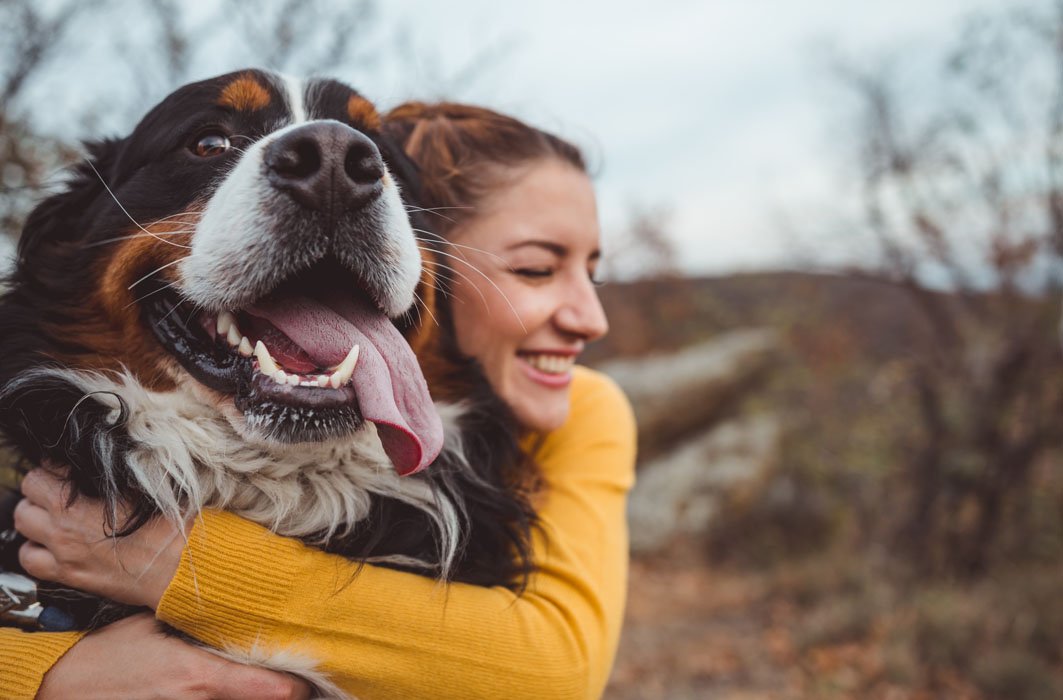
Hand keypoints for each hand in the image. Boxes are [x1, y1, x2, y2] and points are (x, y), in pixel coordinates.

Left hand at [14, 466, 183, 608]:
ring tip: (53, 514)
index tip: (72, 468)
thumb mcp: (145, 486)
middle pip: (29, 491)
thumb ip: (114, 474)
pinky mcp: (67, 574)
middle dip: (42, 485)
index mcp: (79, 501)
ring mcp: (62, 551)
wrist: (178, 566)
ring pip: (23, 524)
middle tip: (60, 487)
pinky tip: (51, 544)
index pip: (46, 469)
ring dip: (35, 515)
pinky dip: (34, 549)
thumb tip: (101, 461)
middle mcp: (64, 525)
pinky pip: (29, 560)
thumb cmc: (168, 524)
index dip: (59, 465)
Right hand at [38, 613, 311, 699]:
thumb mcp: (154, 626)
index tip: (309, 674)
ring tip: (272, 687)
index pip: (273, 690)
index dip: (297, 685)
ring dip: (254, 698)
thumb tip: (231, 604)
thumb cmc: (106, 655)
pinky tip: (235, 693)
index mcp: (200, 676)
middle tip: (295, 680)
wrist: (60, 689)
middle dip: (281, 694)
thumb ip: (196, 622)